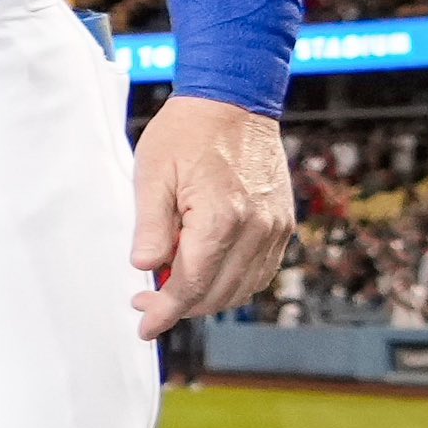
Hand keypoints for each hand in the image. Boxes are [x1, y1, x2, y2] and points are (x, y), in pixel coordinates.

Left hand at [129, 94, 292, 338]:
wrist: (234, 102)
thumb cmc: (186, 134)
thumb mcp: (151, 176)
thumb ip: (151, 227)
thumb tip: (145, 269)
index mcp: (220, 218)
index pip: (191, 286)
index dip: (165, 312)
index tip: (144, 326)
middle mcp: (256, 228)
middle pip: (218, 294)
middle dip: (181, 308)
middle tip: (147, 303)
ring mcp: (275, 227)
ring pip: (243, 288)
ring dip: (207, 299)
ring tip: (171, 288)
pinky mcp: (283, 223)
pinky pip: (261, 271)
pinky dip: (232, 283)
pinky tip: (204, 273)